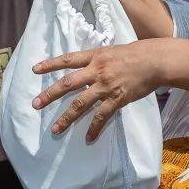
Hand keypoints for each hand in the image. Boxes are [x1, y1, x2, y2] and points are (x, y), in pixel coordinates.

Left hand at [30, 39, 166, 141]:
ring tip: (55, 129)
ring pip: (81, 104)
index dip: (50, 64)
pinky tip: (88, 138)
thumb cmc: (131, 54)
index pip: (66, 60)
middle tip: (35, 104)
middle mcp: (95, 71)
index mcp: (92, 57)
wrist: (153, 61)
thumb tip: (79, 68)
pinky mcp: (117, 99)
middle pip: (68, 84)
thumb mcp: (107, 51)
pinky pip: (103, 116)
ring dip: (67, 117)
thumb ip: (92, 60)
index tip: (34, 70)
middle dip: (50, 95)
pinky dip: (94, 128)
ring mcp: (105, 86)